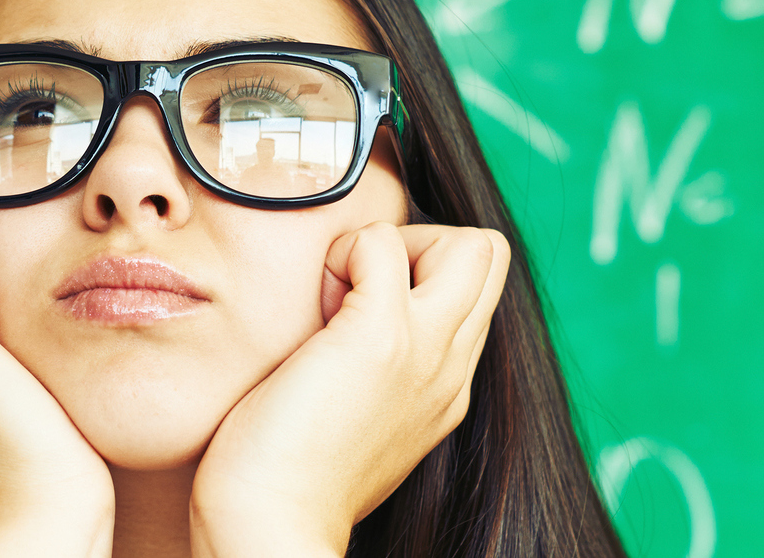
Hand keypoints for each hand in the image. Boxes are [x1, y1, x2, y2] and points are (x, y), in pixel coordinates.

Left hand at [189, 223, 509, 556]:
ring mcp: (425, 351)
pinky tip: (315, 307)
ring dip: (394, 244)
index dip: (420, 275)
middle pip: (491, 256)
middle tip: (356, 287)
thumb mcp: (356, 415)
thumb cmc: (288, 473)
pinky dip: (345, 251)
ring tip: (339, 297)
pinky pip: (381, 242)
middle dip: (423, 243)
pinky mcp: (380, 337)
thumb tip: (342, 319)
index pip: (474, 294)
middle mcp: (452, 369)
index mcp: (448, 388)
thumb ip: (374, 372)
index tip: (358, 309)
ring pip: (472, 242)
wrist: (272, 522)